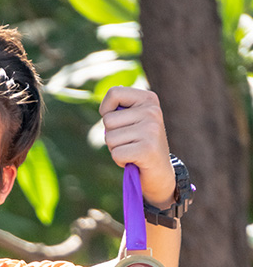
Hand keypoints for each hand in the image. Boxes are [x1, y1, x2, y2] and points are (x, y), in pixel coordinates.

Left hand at [100, 86, 175, 208]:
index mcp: (148, 99)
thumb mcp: (132, 121)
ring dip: (116, 149)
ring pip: (110, 139)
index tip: (116, 122)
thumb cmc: (140, 146)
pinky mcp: (147, 149)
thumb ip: (119, 110)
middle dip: (112, 136)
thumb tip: (109, 101)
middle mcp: (152, 111)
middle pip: (108, 120)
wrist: (160, 174)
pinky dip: (120, 161)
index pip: (114, 93)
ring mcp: (151, 129)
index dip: (105, 110)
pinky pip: (116, 154)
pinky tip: (134, 161)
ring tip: (132, 151)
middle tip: (129, 143)